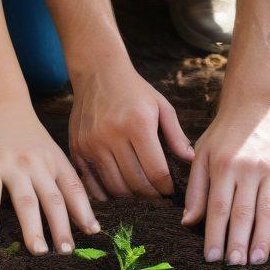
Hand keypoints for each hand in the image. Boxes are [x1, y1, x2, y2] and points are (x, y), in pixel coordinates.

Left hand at [0, 102, 99, 253]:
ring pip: (54, 195)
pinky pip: (74, 185)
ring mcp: (42, 162)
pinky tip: (91, 228)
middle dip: (34, 227)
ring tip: (66, 249)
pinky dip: (84, 207)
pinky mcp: (59, 160)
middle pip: (28, 199)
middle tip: (39, 253)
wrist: (5, 108)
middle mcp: (19, 163)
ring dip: (62, 223)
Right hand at [69, 63, 193, 199]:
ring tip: (140, 192)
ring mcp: (91, 144)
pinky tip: (118, 189)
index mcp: (137, 124)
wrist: (98, 73)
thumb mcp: (161, 106)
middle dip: (151, 195)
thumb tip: (191, 160)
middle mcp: (112, 135)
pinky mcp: (77, 149)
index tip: (170, 191)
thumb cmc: (134, 90)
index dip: (166, 187)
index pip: (155, 171)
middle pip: (135, 183)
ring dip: (130, 196)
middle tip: (158, 196)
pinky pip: (92, 183)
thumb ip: (176, 135)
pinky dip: (106, 193)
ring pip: (114, 187)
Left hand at [182, 104, 269, 264]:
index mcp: (226, 165)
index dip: (216, 234)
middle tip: (236, 266)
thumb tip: (188, 223)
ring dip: (267, 237)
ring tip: (260, 261)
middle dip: (240, 242)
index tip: (212, 259)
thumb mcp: (201, 156)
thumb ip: (195, 190)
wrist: (254, 107)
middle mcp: (252, 168)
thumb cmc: (222, 136)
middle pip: (246, 212)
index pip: (220, 207)